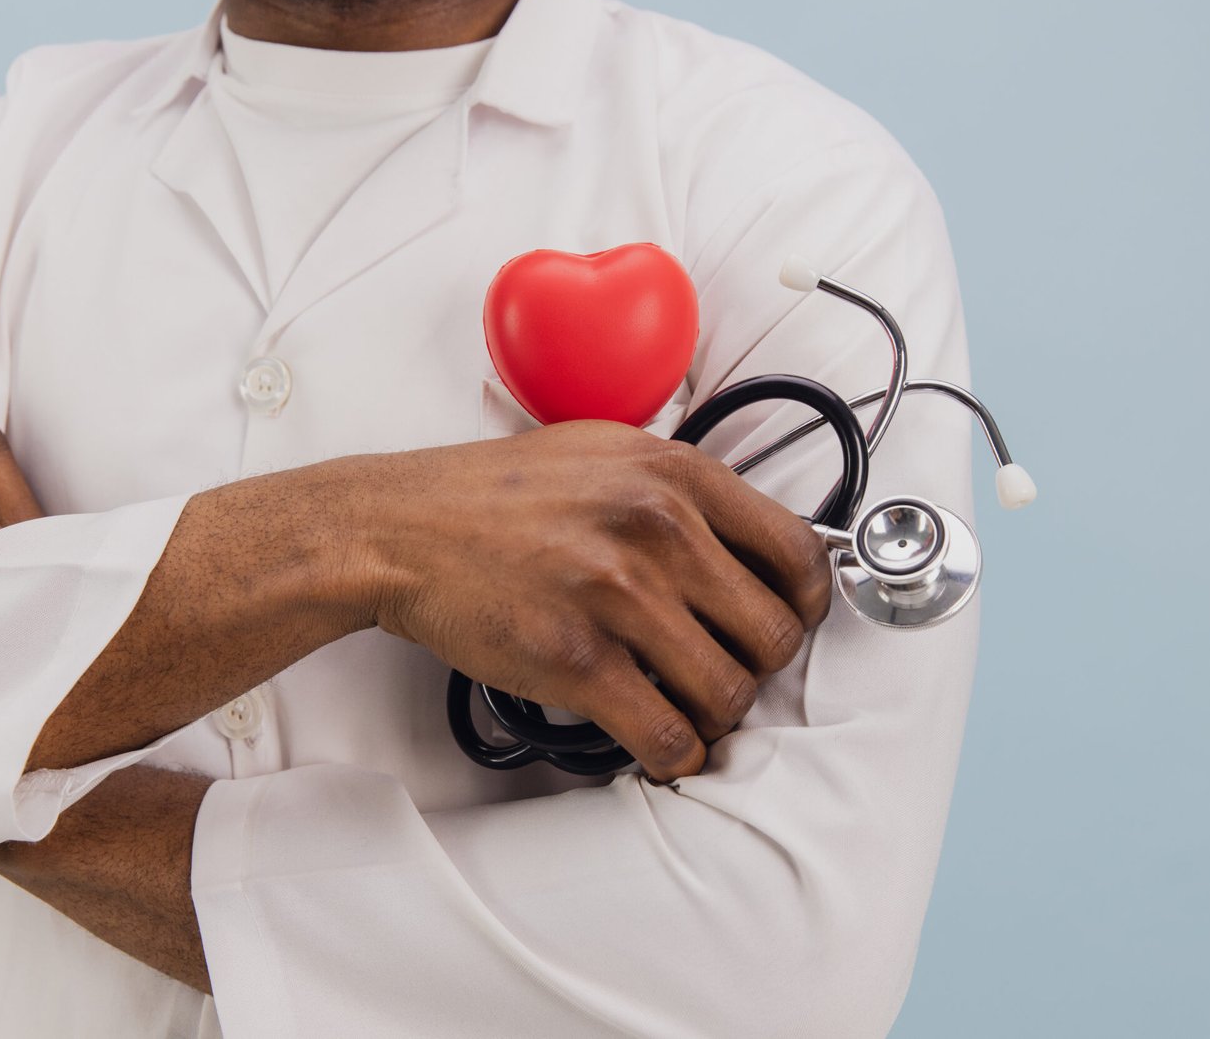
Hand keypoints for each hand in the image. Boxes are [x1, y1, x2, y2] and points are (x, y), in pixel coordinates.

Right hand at [342, 420, 833, 781]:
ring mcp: (619, 597)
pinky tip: (664, 746)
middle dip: (759, 667)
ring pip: (730, 693)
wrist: (401, 528)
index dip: (808, 605)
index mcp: (676, 474)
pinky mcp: (577, 661)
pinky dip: (679, 756)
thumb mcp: (607, 454)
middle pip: (775, 634)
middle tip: (728, 671)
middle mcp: (659, 529)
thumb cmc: (499, 495)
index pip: (800, 553)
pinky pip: (669, 735)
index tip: (790, 623)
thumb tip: (751, 546)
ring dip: (717, 716)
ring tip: (690, 709)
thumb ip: (682, 492)